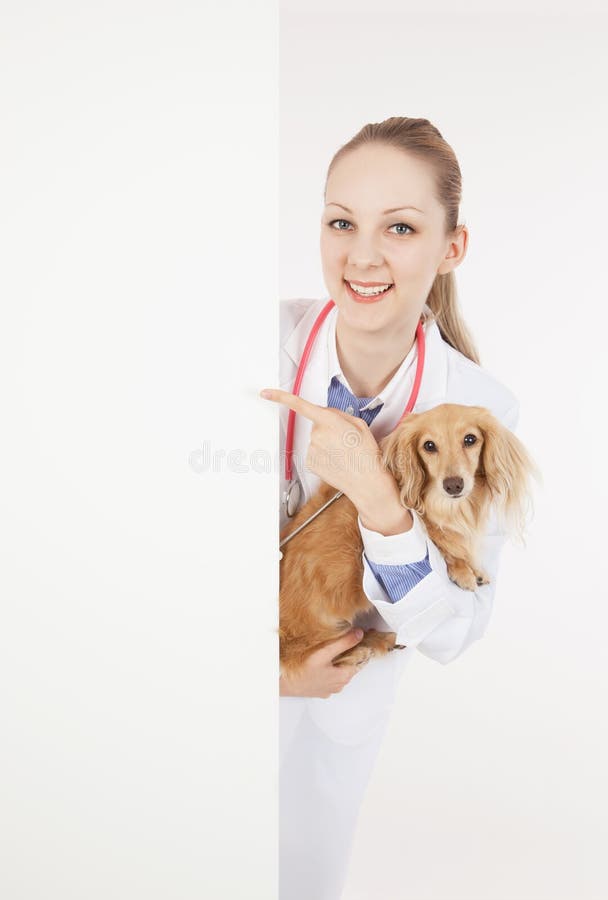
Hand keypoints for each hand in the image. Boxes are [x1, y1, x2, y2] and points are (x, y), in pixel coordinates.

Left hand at [260, 387, 383, 506]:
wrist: (366, 481)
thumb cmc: (366, 454)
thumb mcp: (359, 425)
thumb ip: (339, 414)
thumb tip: (327, 413)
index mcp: (330, 421)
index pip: (300, 405)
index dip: (280, 397)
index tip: (266, 393)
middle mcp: (317, 434)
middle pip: (317, 424)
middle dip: (328, 428)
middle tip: (345, 439)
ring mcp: (311, 450)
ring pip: (316, 439)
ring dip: (327, 443)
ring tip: (343, 453)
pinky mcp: (309, 462)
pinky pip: (315, 452)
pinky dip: (324, 455)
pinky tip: (337, 461)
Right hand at [279, 629, 365, 698]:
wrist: (284, 684)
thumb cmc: (302, 671)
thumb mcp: (324, 653)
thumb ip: (343, 643)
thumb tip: (358, 634)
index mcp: (344, 676)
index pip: (361, 659)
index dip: (361, 646)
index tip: (359, 636)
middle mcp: (339, 685)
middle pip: (351, 665)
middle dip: (349, 652)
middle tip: (344, 639)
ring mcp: (330, 689)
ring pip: (340, 671)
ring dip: (338, 661)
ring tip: (330, 649)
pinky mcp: (321, 690)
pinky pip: (330, 677)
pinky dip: (330, 668)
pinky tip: (322, 662)